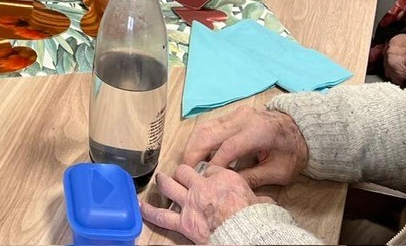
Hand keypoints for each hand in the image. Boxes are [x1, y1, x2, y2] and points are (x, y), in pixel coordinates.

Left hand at [141, 163, 273, 241]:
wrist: (245, 235)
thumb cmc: (256, 219)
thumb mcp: (260, 201)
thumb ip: (256, 196)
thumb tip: (264, 200)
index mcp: (223, 178)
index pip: (210, 169)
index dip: (209, 174)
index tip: (210, 178)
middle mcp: (202, 186)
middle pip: (185, 171)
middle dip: (182, 173)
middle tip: (181, 176)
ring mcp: (190, 203)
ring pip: (169, 185)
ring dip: (164, 182)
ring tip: (160, 180)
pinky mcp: (183, 222)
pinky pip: (162, 216)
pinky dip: (149, 211)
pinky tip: (141, 205)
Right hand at [181, 105, 309, 187]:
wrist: (300, 130)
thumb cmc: (291, 152)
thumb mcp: (279, 172)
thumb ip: (253, 179)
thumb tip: (228, 187)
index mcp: (258, 131)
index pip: (228, 147)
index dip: (214, 164)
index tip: (205, 180)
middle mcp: (243, 118)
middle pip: (209, 134)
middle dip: (194, 154)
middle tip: (185, 173)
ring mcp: (235, 114)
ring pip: (205, 127)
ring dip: (192, 146)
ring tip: (188, 165)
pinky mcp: (231, 115)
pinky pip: (209, 126)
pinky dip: (199, 140)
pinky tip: (196, 155)